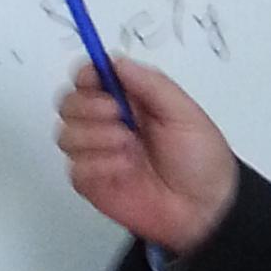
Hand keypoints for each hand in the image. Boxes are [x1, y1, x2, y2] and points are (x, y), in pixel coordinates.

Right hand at [55, 60, 238, 255]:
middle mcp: (110, 123)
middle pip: (69, 103)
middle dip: (89, 107)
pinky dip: (99, 166)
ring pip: (66, 134)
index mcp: (132, 100)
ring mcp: (99, 153)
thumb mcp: (184, 113)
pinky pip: (75, 168)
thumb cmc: (201, 158)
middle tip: (120, 116)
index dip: (87, 75)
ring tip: (128, 146)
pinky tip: (124, 169)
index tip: (98, 81)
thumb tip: (116, 62)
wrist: (204, 208)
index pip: (91, 77)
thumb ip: (151, 84)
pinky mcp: (92, 182)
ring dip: (96, 137)